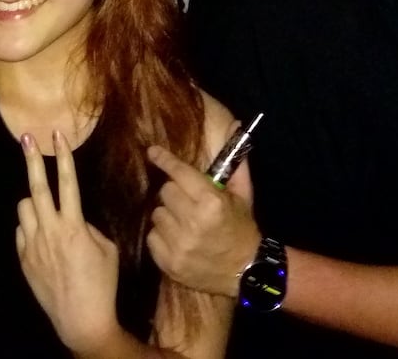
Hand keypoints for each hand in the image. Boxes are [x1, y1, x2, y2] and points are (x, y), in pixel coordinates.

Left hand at [15, 131, 125, 353]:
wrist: (81, 319)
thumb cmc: (102, 284)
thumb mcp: (107, 250)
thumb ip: (88, 227)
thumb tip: (76, 218)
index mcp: (74, 226)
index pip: (68, 182)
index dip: (63, 156)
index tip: (58, 135)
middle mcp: (49, 231)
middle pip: (36, 187)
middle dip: (32, 159)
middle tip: (27, 139)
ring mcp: (33, 246)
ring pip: (24, 207)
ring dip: (34, 201)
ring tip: (46, 207)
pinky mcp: (24, 259)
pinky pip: (22, 231)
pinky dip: (30, 226)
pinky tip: (42, 236)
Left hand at [145, 144, 259, 298]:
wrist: (246, 272)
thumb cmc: (242, 228)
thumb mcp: (242, 195)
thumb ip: (236, 163)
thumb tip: (236, 125)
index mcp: (212, 202)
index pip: (180, 173)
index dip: (165, 160)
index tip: (152, 152)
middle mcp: (194, 222)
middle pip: (165, 192)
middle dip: (175, 194)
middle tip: (187, 202)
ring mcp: (180, 244)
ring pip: (156, 214)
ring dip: (168, 215)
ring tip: (184, 223)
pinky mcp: (169, 262)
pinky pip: (152, 236)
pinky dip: (162, 236)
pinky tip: (179, 240)